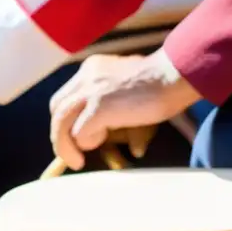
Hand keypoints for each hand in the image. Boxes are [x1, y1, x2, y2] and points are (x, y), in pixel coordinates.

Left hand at [49, 49, 199, 169]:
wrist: (174, 74)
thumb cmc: (164, 82)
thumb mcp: (132, 90)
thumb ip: (121, 108)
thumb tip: (133, 146)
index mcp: (93, 69)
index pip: (67, 95)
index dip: (67, 119)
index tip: (76, 136)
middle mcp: (86, 77)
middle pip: (57, 108)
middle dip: (60, 134)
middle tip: (72, 153)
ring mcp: (90, 91)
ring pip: (60, 122)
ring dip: (65, 146)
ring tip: (77, 161)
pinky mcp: (99, 107)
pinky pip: (79, 133)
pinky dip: (86, 143)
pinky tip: (100, 145)